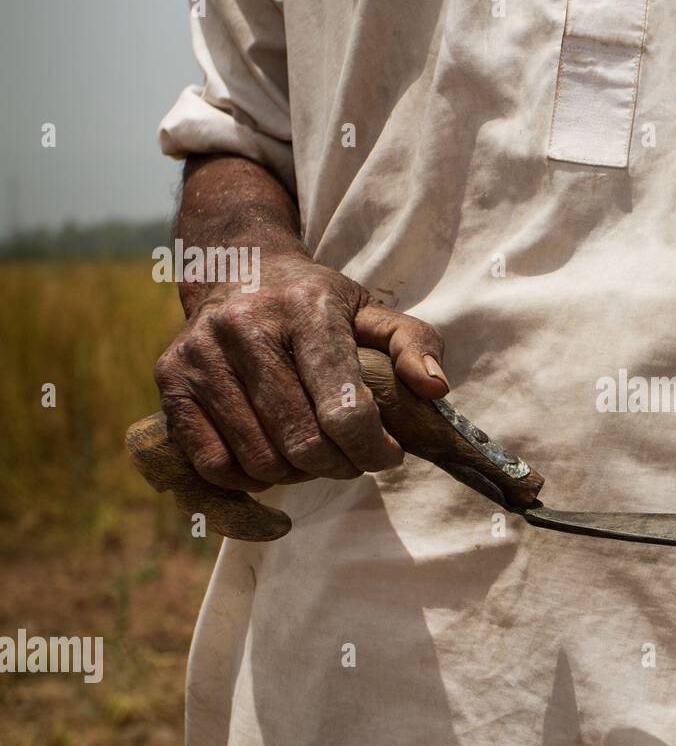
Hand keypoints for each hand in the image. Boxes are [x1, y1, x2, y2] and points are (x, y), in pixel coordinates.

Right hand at [154, 252, 449, 491]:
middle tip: (353, 458)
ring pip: (261, 460)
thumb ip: (415, 345)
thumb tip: (435, 388)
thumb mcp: (374, 312)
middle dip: (340, 465)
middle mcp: (245, 327)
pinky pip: (213, 465)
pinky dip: (251, 478)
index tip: (388, 454)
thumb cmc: (319, 304)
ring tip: (316, 454)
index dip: (373, 448)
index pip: (343, 408)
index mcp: (305, 310)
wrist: (238, 267)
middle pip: (302, 442)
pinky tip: (274, 459)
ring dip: (299, 474)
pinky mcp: (170, 379)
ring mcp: (200, 354)